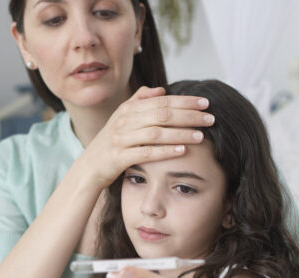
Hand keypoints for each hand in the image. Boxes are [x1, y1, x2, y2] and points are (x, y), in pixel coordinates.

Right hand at [79, 86, 214, 188]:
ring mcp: (121, 139)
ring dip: (181, 133)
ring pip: (156, 133)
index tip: (205, 103)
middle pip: (162, 114)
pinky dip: (165, 151)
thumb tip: (161, 89)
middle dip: (189, 115)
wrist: (88, 167)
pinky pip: (146, 153)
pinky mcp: (119, 157)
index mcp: (128, 110)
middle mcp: (125, 121)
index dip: (185, 101)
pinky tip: (182, 151)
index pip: (162, 101)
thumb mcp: (121, 118)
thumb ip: (140, 101)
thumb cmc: (110, 143)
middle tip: (210, 118)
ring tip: (201, 136)